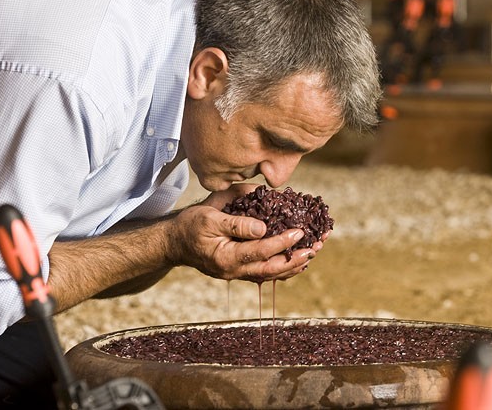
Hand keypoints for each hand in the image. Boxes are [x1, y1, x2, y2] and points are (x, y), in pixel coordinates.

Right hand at [167, 198, 316, 282]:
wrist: (175, 242)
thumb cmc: (191, 225)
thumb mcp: (209, 217)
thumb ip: (236, 223)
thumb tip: (263, 227)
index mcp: (227, 257)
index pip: (261, 251)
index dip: (283, 242)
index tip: (301, 232)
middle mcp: (234, 271)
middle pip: (273, 270)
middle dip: (297, 258)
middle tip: (317, 246)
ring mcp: (238, 274)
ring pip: (272, 274)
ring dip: (295, 264)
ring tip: (314, 251)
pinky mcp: (240, 271)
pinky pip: (266, 273)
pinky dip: (284, 268)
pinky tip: (298, 260)